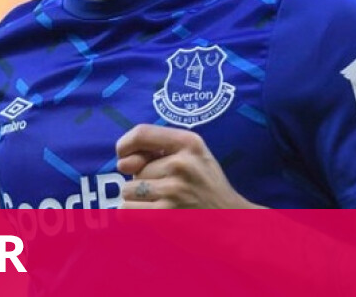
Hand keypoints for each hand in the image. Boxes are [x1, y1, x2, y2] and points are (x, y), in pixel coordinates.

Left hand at [114, 124, 263, 208]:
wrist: (232, 222)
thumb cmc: (208, 187)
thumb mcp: (194, 157)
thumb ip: (159, 151)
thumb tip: (122, 163)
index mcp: (189, 142)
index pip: (141, 133)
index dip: (125, 145)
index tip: (124, 157)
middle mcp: (181, 163)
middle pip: (133, 168)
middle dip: (141, 180)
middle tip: (167, 190)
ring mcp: (174, 190)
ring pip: (128, 191)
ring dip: (136, 200)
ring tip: (161, 203)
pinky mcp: (166, 216)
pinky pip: (127, 212)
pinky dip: (133, 216)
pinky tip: (151, 216)